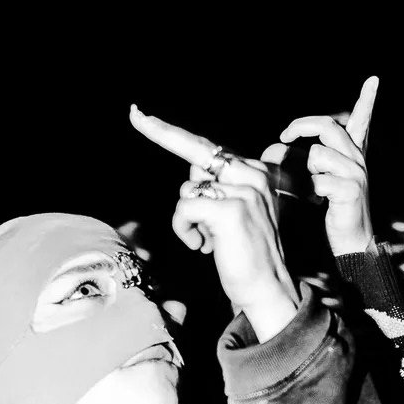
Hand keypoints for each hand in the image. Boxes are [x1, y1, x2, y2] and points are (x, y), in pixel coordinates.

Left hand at [129, 106, 297, 340]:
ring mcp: (244, 190)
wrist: (267, 289)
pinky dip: (185, 230)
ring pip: (187, 190)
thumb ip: (218, 187)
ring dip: (188, 220)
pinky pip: (184, 208)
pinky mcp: (230, 209)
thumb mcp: (235, 214)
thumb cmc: (246, 255)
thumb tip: (193, 173)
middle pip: (194, 155)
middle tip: (164, 161)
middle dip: (170, 155)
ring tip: (209, 240)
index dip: (167, 131)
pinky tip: (203, 247)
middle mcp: (254, 174)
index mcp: (257, 172)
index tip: (136, 114)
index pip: (206, 146)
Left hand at [263, 76, 378, 255]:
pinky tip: (323, 202)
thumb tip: (278, 147)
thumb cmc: (334, 209)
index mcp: (354, 154)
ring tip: (317, 187)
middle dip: (301, 127)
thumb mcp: (324, 178)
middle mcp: (358, 159)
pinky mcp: (350, 190)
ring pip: (318, 154)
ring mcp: (357, 174)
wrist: (352, 241)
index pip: (361, 121)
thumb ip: (311, 159)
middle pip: (328, 126)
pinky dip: (312, 191)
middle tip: (284, 135)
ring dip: (308, 170)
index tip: (373, 80)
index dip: (367, 100)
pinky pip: (318, 179)